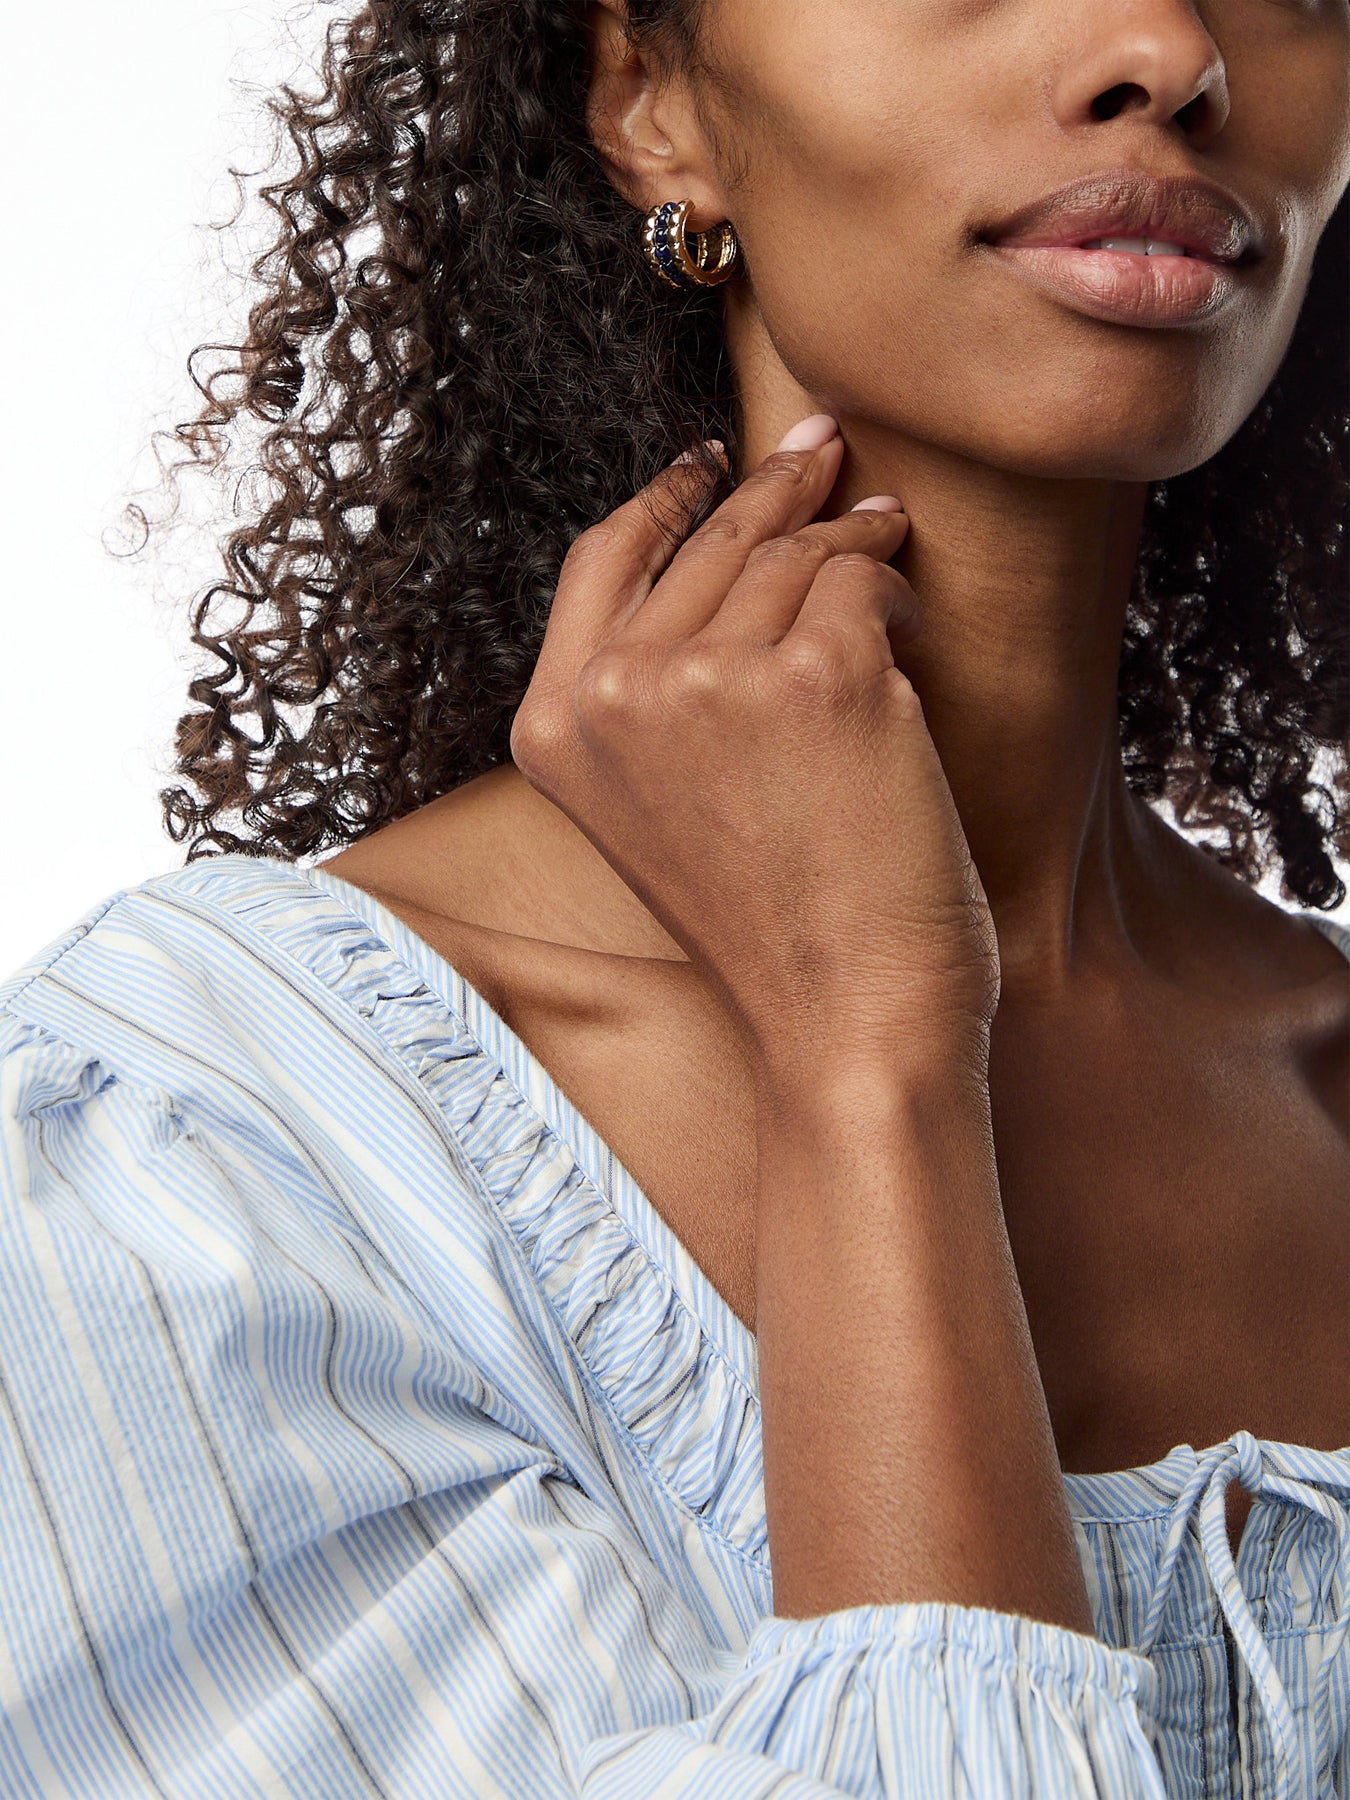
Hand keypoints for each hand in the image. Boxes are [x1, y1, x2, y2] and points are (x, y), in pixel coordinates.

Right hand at [509, 417, 999, 1081]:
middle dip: (777, 490)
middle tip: (825, 457)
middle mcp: (614, 693)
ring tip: (886, 538)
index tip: (709, 458)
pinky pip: (864, 582)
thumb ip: (656, 692)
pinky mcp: (817, 675)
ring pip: (793, 554)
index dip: (663, 496)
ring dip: (852, 540)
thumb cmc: (771, 929)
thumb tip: (739, 548)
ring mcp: (710, 678)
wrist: (845, 1026)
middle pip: (708, 541)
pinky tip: (906, 633)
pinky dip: (895, 594)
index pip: (603, 560)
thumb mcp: (657, 807)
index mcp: (554, 727)